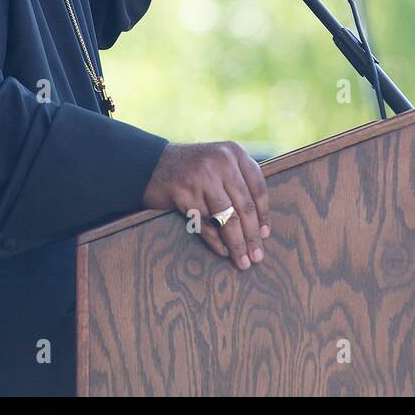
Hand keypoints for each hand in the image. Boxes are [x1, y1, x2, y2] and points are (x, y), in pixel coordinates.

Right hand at [142, 140, 269, 269]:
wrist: (149, 163)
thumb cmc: (191, 169)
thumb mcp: (218, 163)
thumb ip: (238, 182)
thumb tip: (260, 224)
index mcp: (234, 152)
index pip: (257, 188)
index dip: (263, 215)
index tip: (265, 235)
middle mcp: (220, 161)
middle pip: (244, 206)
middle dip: (252, 236)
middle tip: (257, 257)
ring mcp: (201, 176)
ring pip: (227, 218)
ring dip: (237, 244)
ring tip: (243, 261)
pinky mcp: (183, 192)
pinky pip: (205, 224)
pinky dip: (216, 241)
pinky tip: (223, 251)